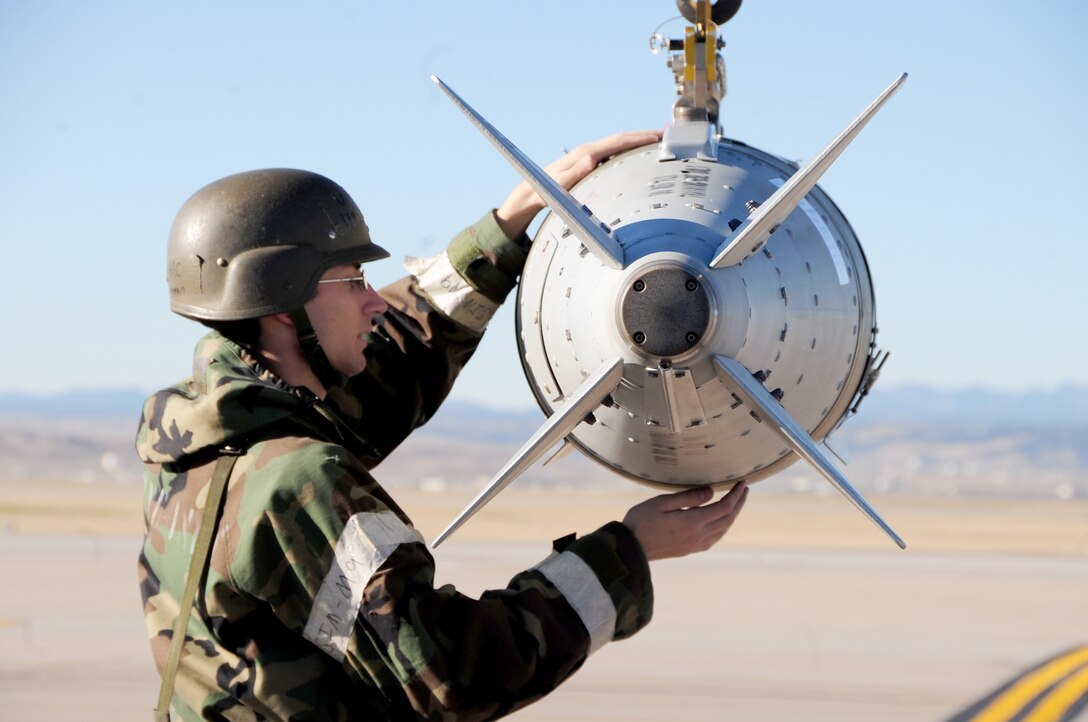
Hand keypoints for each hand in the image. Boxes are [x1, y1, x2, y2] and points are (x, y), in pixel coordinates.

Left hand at [494, 129, 662, 238]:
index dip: (638, 137)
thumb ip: (574, 172)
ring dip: (638, 141)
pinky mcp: (589, 163)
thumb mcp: (559, 185)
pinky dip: (628, 150)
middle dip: (644, 135)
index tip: (657, 135)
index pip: (617, 141)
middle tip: (666, 133)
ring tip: (658, 140)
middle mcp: (589, 151)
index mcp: (586, 153)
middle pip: (621, 139)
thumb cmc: (545, 191)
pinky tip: (636, 154)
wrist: (531, 192)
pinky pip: (613, 153)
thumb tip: (591, 159)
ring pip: (619, 144)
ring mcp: (589, 156)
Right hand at [623, 483, 747, 561]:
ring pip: (722, 530)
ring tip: (735, 503)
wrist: (630, 548)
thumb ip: (689, 497)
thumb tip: (712, 492)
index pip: (724, 507)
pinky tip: (720, 522)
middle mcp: (698, 535)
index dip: (735, 495)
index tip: (741, 483)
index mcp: (693, 522)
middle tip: (744, 489)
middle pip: (728, 519)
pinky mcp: (689, 549)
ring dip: (732, 516)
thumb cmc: (642, 521)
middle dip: (738, 504)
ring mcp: (694, 545)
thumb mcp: (662, 502)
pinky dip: (723, 527)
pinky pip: (714, 538)